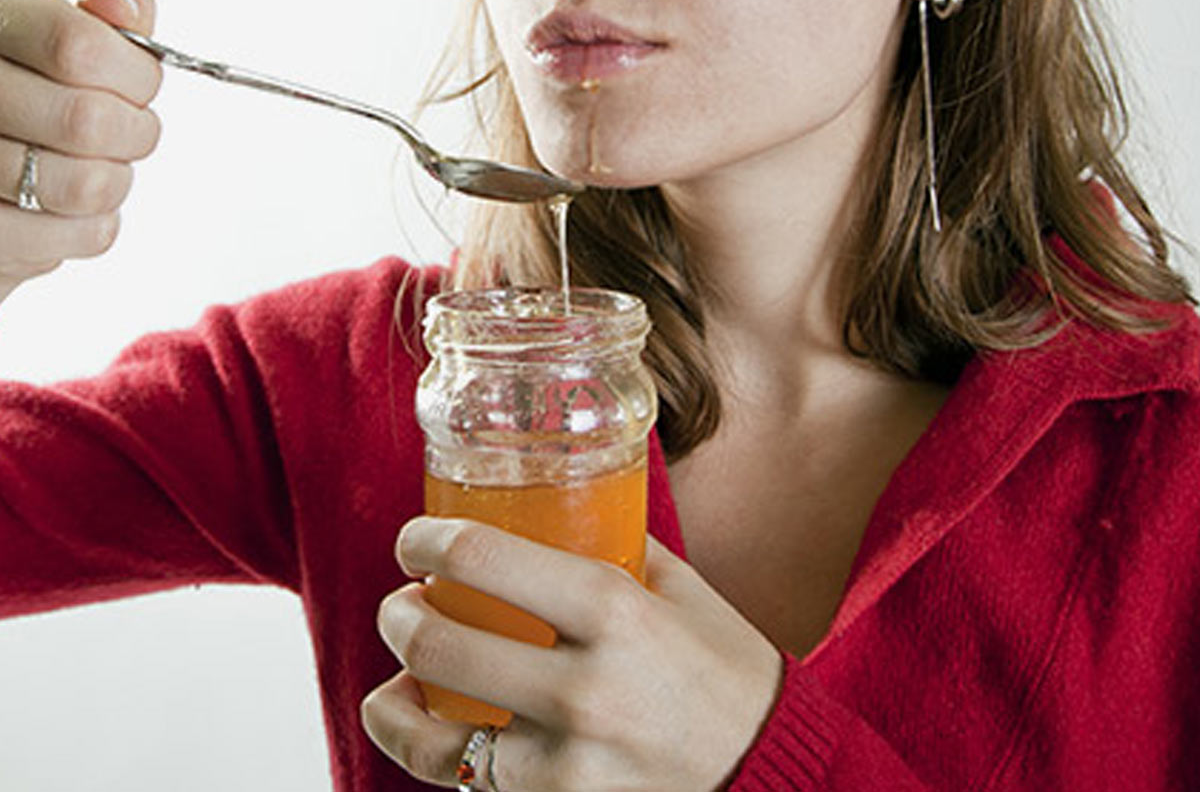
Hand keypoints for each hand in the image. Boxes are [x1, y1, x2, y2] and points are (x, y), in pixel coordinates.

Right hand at [0, 0, 161, 302]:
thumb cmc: (26, 90)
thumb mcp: (56, 34)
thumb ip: (101, 20)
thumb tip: (124, 7)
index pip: (78, 46)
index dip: (135, 73)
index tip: (140, 83)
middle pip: (88, 121)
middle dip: (134, 132)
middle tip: (127, 131)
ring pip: (87, 185)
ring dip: (116, 180)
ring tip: (97, 166)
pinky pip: (78, 238)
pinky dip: (94, 225)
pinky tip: (69, 206)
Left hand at [362, 518, 782, 790]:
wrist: (775, 776)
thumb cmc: (729, 674)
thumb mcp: (683, 590)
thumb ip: (618, 547)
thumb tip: (561, 505)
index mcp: (614, 609)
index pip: (482, 557)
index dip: (425, 541)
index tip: (415, 540)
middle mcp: (582, 686)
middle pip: (438, 644)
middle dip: (398, 616)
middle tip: (401, 602)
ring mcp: (566, 764)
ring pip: (433, 736)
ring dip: (395, 697)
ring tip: (397, 676)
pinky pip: (467, 784)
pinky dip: (429, 752)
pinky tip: (422, 727)